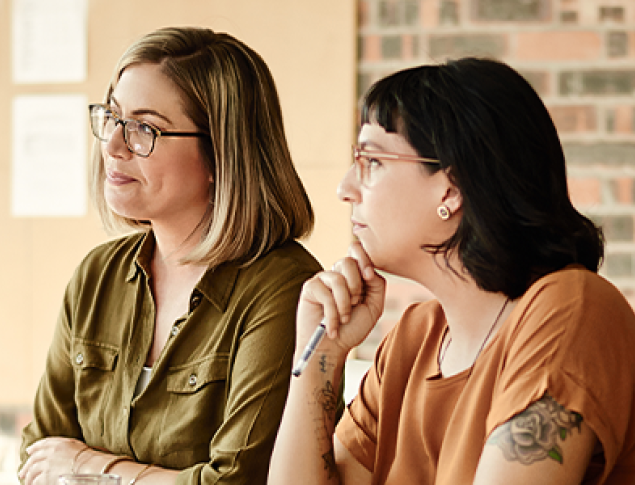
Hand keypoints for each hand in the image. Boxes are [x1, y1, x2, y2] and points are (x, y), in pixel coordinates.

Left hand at [19, 437, 89, 484]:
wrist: (90, 466)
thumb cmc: (87, 456)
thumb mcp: (75, 444)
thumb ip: (63, 444)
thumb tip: (56, 448)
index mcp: (57, 444)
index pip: (41, 444)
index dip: (34, 448)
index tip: (29, 452)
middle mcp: (49, 453)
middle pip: (33, 459)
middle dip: (26, 466)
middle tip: (22, 473)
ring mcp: (47, 465)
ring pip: (32, 471)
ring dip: (28, 477)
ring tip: (28, 482)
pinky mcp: (46, 477)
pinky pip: (36, 481)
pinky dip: (34, 483)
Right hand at [296, 241, 385, 356]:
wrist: (332, 349)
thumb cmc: (352, 329)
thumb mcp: (374, 307)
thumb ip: (377, 285)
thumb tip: (368, 270)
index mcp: (353, 275)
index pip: (357, 251)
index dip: (365, 258)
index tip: (369, 276)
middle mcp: (337, 274)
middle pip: (348, 261)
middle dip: (356, 286)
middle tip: (355, 304)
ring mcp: (322, 280)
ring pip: (338, 277)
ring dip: (345, 304)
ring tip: (344, 319)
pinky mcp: (310, 288)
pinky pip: (325, 292)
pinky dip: (332, 314)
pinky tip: (332, 327)